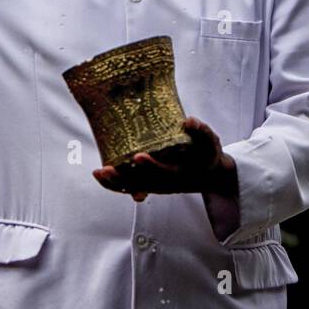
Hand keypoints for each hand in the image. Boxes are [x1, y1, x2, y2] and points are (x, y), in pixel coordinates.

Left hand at [92, 116, 236, 201]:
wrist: (209, 175)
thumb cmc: (207, 154)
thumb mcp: (209, 142)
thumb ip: (201, 131)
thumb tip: (188, 121)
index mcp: (181, 173)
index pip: (164, 172)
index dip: (151, 165)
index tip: (138, 155)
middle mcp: (166, 183)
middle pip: (142, 183)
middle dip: (124, 177)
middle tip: (108, 168)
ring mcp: (157, 185)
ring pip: (133, 187)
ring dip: (115, 182)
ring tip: (99, 172)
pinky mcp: (150, 184)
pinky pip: (130, 187)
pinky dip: (114, 184)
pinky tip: (99, 175)